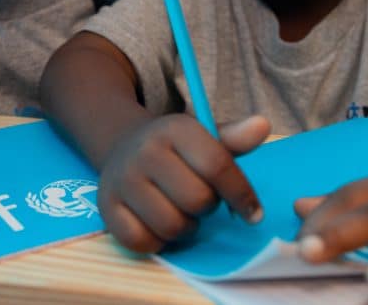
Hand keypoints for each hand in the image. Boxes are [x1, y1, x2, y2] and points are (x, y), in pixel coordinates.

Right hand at [98, 113, 269, 252]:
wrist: (123, 147)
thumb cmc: (175, 149)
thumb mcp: (204, 138)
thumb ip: (234, 139)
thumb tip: (262, 125)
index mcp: (175, 128)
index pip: (217, 166)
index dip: (242, 194)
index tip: (253, 213)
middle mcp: (145, 151)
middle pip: (197, 200)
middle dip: (207, 207)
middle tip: (201, 200)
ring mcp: (122, 179)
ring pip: (172, 225)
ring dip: (185, 227)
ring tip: (180, 211)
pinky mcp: (105, 206)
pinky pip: (142, 242)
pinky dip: (157, 241)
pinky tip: (158, 224)